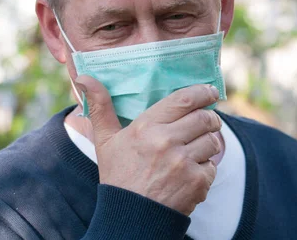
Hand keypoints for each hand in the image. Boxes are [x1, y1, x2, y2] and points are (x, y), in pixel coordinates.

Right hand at [74, 75, 221, 215]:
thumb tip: (84, 77)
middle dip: (211, 117)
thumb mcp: (105, 140)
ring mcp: (183, 163)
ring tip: (198, 146)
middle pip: (205, 118)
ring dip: (209, 142)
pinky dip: (207, 167)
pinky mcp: (197, 182)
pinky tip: (191, 171)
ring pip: (213, 141)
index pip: (184, 100)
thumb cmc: (118, 175)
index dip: (202, 92)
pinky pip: (213, 166)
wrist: (130, 218)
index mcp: (146, 127)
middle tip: (209, 119)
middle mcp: (166, 142)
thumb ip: (100, 106)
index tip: (209, 91)